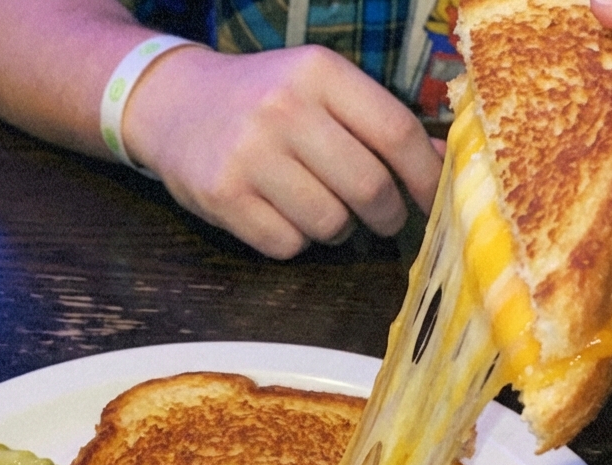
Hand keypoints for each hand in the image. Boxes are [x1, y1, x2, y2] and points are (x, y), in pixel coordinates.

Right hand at [122, 45, 441, 259]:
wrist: (174, 104)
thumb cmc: (262, 101)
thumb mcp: (318, 90)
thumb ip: (374, 121)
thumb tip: (436, 162)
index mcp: (318, 72)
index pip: (395, 132)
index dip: (424, 178)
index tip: (432, 202)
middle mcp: (283, 109)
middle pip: (369, 188)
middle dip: (386, 215)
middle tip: (382, 218)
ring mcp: (249, 155)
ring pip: (330, 225)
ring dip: (337, 229)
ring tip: (319, 207)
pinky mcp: (223, 197)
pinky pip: (287, 245)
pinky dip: (294, 241)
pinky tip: (280, 215)